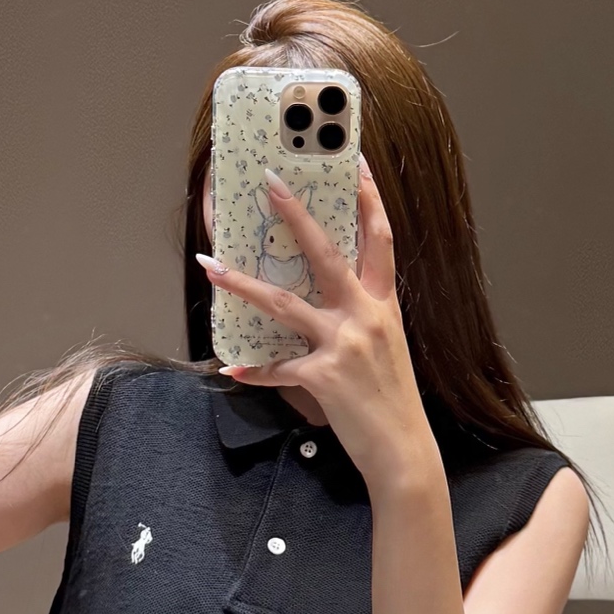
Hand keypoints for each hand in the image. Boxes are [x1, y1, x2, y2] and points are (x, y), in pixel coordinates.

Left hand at [198, 161, 439, 493]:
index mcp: (384, 306)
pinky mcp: (322, 376)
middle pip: (327, 253)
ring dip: (241, 284)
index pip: (381, 239)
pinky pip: (277, 369)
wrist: (404, 450)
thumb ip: (361, 323)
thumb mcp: (387, 351)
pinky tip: (231, 369)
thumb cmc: (394, 403)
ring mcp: (344, 344)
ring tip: (210, 266)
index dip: (371, 198)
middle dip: (296, 214)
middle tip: (270, 182)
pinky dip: (254, 371)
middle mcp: (366, 317)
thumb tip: (329, 310)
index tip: (357, 163)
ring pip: (283, 303)